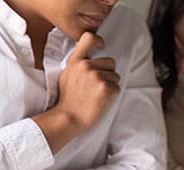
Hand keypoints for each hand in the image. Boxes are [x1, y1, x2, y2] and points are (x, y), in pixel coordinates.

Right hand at [37, 32, 119, 149]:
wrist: (69, 118)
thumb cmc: (68, 100)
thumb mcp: (67, 75)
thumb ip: (78, 64)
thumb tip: (90, 57)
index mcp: (75, 61)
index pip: (89, 37)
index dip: (98, 40)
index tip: (102, 47)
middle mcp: (85, 65)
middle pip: (110, 62)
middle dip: (107, 73)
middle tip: (95, 87)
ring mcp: (96, 76)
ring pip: (115, 76)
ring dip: (110, 85)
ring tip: (96, 95)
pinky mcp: (105, 88)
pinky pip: (117, 88)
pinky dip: (112, 95)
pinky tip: (100, 101)